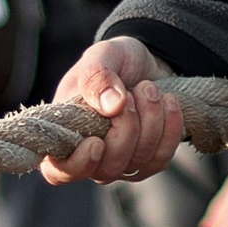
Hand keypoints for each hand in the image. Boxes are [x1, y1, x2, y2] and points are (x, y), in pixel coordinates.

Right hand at [40, 38, 186, 186]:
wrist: (147, 64)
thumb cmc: (116, 62)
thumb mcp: (103, 55)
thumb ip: (96, 75)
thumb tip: (110, 106)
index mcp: (65, 132)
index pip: (58, 171)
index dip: (78, 165)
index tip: (96, 142)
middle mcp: (90, 155)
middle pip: (107, 168)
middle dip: (126, 128)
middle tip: (130, 93)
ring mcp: (120, 162)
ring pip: (137, 162)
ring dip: (150, 122)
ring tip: (149, 88)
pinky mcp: (147, 161)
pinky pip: (160, 158)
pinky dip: (169, 129)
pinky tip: (168, 102)